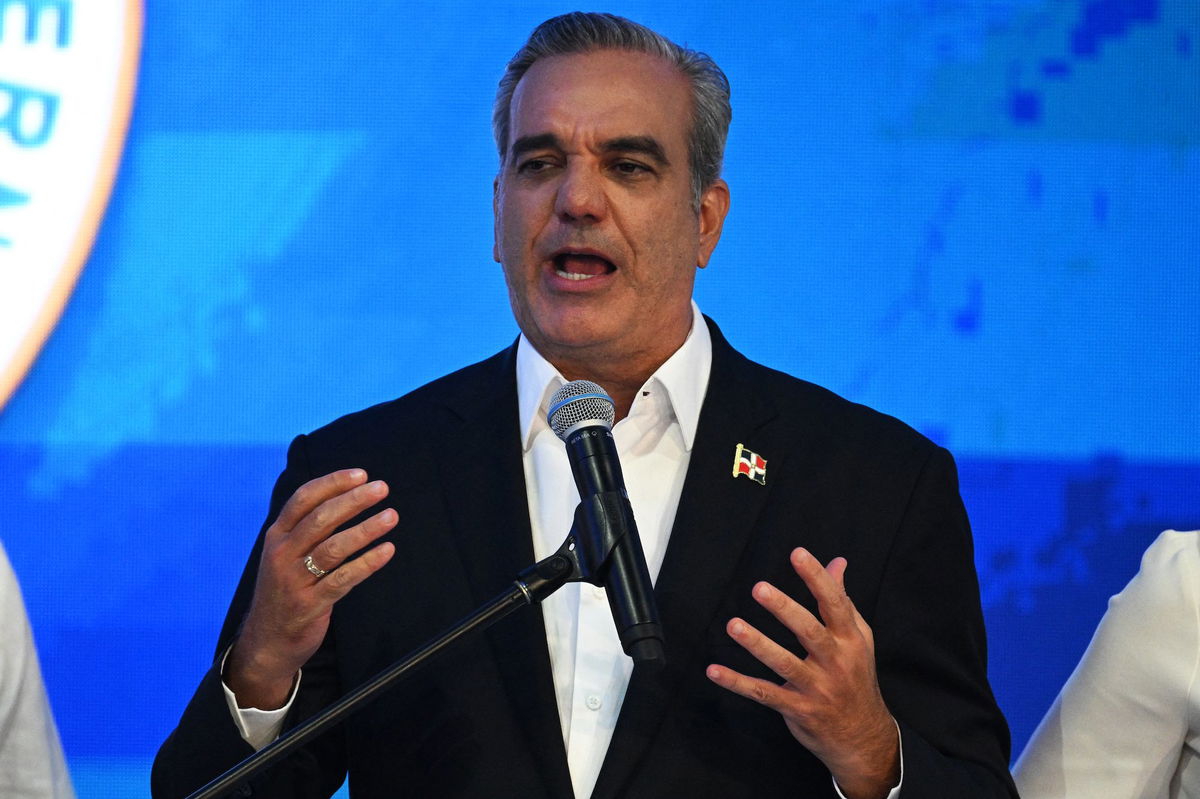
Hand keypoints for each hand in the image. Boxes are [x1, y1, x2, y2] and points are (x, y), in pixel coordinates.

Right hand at [226, 469, 396, 709]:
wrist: (266, 642)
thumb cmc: (285, 591)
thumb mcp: (285, 556)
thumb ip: (306, 530)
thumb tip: (346, 498)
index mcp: (276, 537)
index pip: (304, 500)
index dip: (333, 483)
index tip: (361, 474)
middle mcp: (281, 554)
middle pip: (320, 519)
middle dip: (354, 501)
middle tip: (382, 489)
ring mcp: (293, 580)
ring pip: (333, 547)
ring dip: (366, 529)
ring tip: (391, 516)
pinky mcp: (309, 605)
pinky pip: (343, 579)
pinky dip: (367, 562)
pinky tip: (387, 550)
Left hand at [706, 547, 898, 798]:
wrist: (863, 736)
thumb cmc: (856, 677)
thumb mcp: (858, 639)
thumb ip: (842, 600)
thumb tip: (837, 562)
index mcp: (850, 640)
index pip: (835, 604)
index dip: (817, 578)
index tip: (797, 554)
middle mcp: (835, 662)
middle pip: (809, 632)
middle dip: (784, 609)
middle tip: (759, 588)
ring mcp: (816, 688)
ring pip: (784, 663)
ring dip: (758, 644)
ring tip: (733, 625)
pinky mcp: (797, 709)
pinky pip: (763, 694)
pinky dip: (738, 683)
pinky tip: (714, 670)